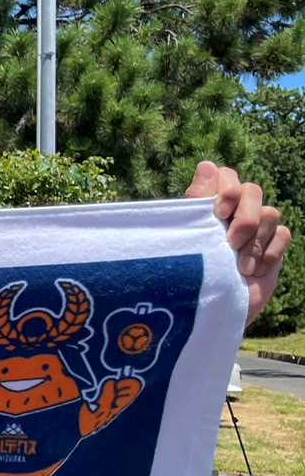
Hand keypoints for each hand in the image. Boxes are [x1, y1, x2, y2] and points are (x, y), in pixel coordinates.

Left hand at [186, 161, 291, 326]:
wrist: (211, 311)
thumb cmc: (192, 274)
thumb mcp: (190, 237)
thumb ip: (198, 203)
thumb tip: (206, 165)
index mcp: (209, 206)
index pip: (225, 175)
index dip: (226, 188)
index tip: (218, 211)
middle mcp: (234, 212)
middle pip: (253, 190)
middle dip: (244, 217)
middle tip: (229, 243)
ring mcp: (257, 229)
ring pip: (270, 213)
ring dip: (254, 242)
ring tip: (239, 266)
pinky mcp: (274, 247)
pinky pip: (284, 235)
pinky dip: (268, 254)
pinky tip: (252, 272)